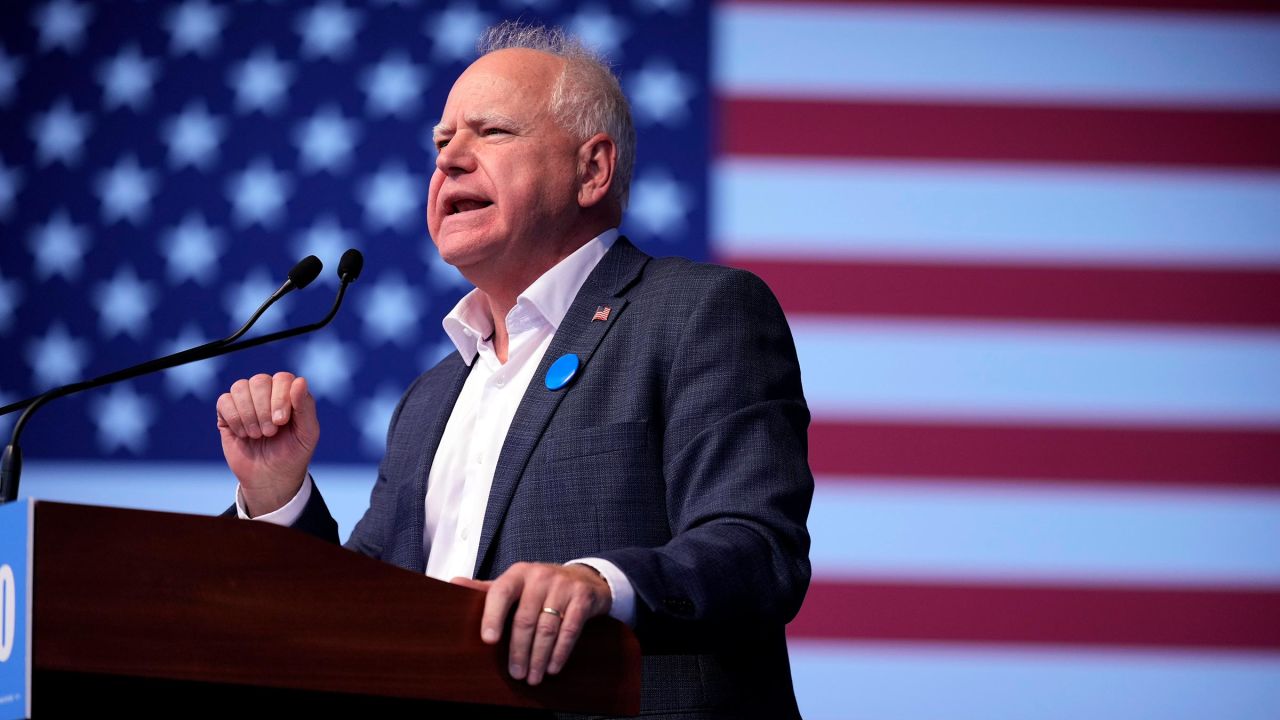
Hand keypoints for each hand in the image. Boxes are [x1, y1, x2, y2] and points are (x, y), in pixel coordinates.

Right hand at [216, 372, 318, 515]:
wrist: (270, 478)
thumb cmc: (292, 454)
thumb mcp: (307, 434)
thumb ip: (305, 407)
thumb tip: (300, 381)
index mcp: (289, 394)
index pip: (282, 378)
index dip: (280, 398)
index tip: (282, 422)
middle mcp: (267, 393)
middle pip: (259, 381)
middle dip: (263, 409)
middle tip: (270, 432)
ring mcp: (246, 402)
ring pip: (240, 387)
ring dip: (249, 414)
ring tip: (257, 435)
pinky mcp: (227, 413)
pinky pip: (224, 401)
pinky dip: (234, 418)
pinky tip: (243, 434)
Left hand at [451, 562, 611, 685]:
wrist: (584, 579)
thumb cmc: (541, 587)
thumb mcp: (514, 585)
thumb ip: (486, 589)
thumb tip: (453, 583)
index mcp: (518, 574)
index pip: (500, 593)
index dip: (492, 616)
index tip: (488, 641)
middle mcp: (540, 576)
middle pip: (524, 619)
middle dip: (518, 651)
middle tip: (516, 674)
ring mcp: (563, 586)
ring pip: (547, 627)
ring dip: (538, 657)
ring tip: (532, 676)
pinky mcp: (582, 598)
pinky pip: (569, 629)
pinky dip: (560, 652)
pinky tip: (552, 667)